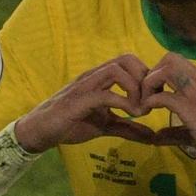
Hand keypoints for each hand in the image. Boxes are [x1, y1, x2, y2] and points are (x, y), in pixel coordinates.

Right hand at [15, 54, 156, 152]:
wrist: (41, 130)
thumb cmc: (71, 123)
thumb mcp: (106, 126)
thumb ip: (128, 128)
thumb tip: (152, 137)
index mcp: (102, 78)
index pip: (130, 62)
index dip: (147, 77)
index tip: (154, 99)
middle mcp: (95, 75)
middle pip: (126, 58)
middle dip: (144, 78)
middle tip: (150, 101)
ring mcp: (86, 85)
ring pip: (117, 70)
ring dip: (135, 88)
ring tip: (140, 109)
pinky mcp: (79, 99)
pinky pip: (105, 94)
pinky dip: (124, 103)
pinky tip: (131, 115)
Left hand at [140, 52, 195, 169]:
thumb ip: (175, 129)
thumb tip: (156, 135)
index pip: (177, 60)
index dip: (159, 71)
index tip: (155, 90)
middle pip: (170, 58)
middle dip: (153, 73)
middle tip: (149, 94)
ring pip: (166, 70)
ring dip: (150, 83)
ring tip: (148, 102)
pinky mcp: (192, 110)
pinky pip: (164, 96)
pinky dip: (151, 101)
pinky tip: (149, 111)